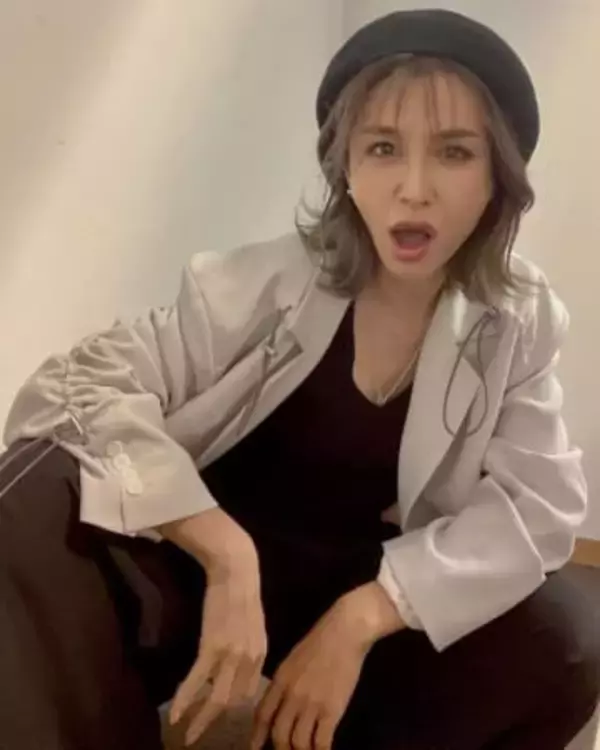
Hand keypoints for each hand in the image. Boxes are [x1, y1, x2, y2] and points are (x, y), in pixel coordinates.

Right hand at [164, 512, 266, 746]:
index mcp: (261, 653)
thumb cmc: (241, 590)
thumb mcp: (252, 623)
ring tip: (186, 734)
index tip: (220, 719)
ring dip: (199, 719)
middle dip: (215, 722)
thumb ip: (248, 646)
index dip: (234, 708)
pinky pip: (197, 681)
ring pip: (217, 698)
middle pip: (234, 701)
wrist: (236, 568)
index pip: (249, 691)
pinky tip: (174, 714)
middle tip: (199, 737)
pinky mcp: (212, 646)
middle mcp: (250, 659)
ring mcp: (232, 654)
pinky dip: (185, 700)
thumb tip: (236, 665)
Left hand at [251, 583, 403, 749]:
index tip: (254, 748)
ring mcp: (311, 704)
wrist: (344, 632)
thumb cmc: (320, 641)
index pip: (262, 714)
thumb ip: (285, 682)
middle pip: (279, 733)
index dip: (257, 735)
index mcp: (280, 680)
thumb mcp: (293, 659)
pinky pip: (321, 742)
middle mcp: (291, 694)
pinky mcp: (332, 710)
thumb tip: (279, 703)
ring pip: (298, 742)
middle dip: (281, 749)